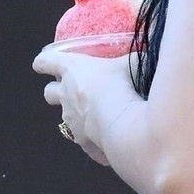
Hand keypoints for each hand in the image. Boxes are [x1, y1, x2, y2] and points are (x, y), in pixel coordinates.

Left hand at [32, 44, 128, 165]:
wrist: (124, 125)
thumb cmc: (123, 85)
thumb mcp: (133, 63)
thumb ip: (137, 56)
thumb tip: (150, 50)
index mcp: (72, 69)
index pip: (46, 61)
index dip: (44, 61)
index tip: (44, 63)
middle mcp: (66, 96)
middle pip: (49, 92)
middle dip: (56, 90)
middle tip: (72, 89)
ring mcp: (73, 122)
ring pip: (65, 118)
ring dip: (77, 115)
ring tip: (98, 115)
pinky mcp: (84, 142)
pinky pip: (86, 141)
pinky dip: (95, 139)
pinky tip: (113, 138)